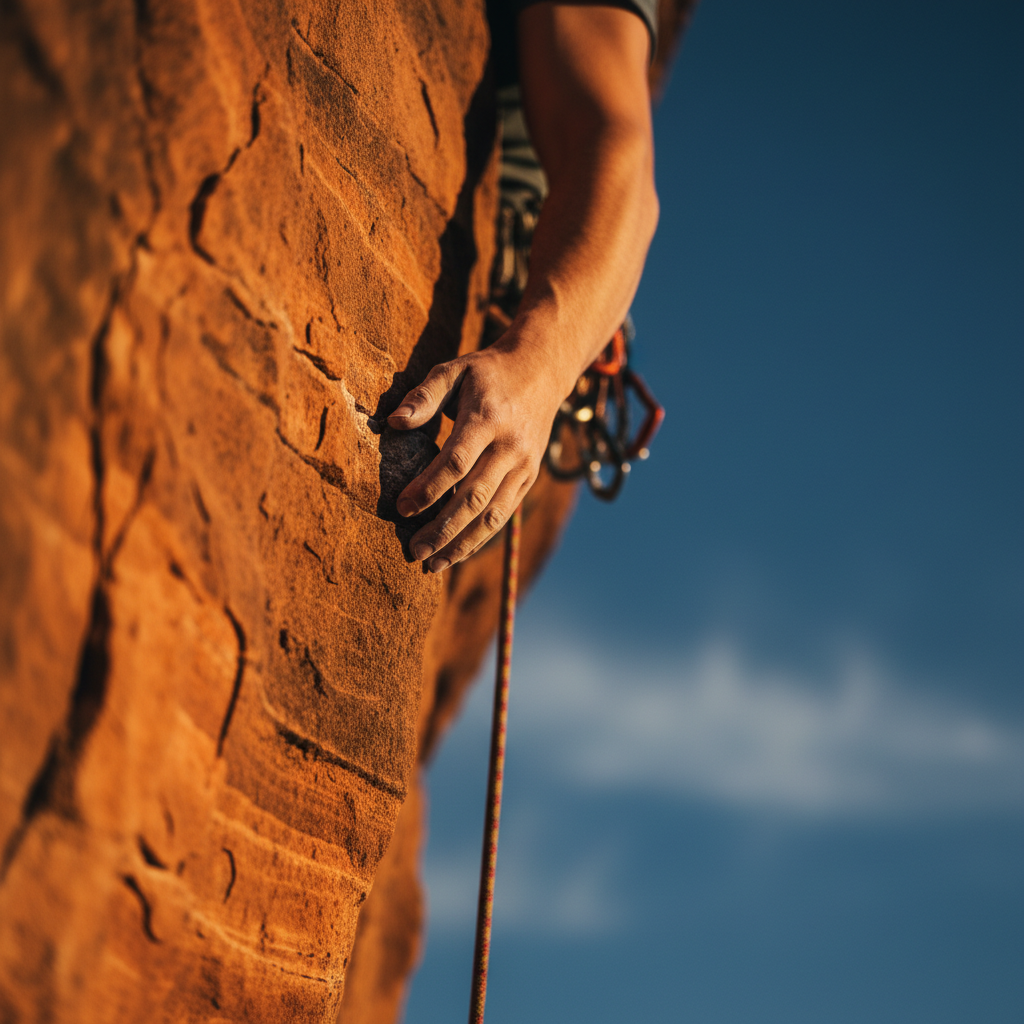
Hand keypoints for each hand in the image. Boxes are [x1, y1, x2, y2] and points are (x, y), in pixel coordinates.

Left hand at [387, 337, 566, 571]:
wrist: (542, 370)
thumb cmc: (487, 372)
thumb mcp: (454, 370)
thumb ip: (424, 396)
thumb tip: (394, 422)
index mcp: (487, 418)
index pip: (456, 463)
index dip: (428, 489)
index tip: (402, 507)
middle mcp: (510, 446)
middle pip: (474, 497)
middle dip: (443, 528)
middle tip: (414, 550)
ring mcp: (524, 465)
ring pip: (493, 514)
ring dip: (462, 543)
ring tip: (433, 564)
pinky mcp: (530, 477)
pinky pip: (504, 514)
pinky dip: (481, 537)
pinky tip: (458, 552)